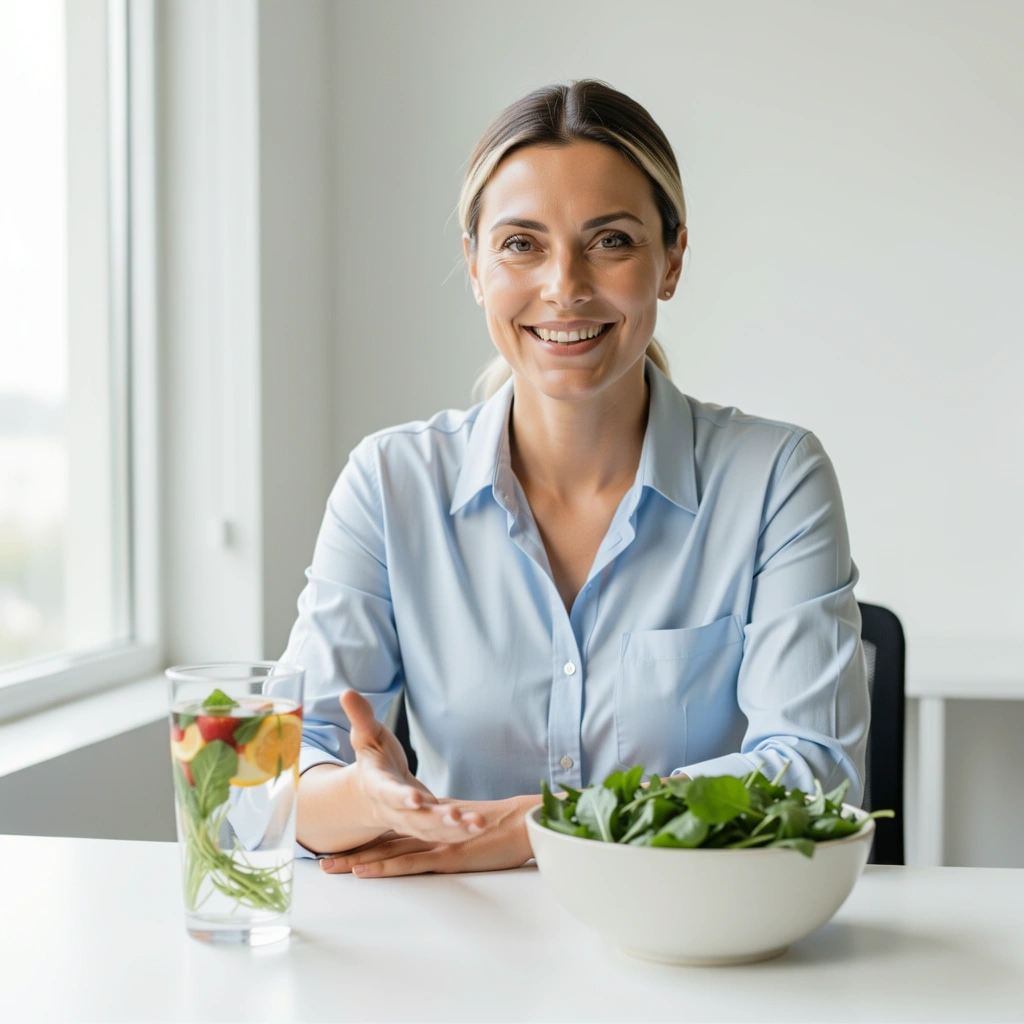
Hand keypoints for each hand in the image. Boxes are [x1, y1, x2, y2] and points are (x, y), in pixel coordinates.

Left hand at [318, 794, 537, 877]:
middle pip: (383, 843)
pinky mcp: (447, 857)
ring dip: (357, 861)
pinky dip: (384, 868)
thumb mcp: (471, 826)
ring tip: (328, 868)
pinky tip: (362, 872)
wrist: (525, 824)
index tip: (342, 847)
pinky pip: (409, 864)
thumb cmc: (505, 828)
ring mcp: (436, 844)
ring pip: (388, 853)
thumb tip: (441, 832)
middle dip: (352, 853)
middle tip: (320, 861)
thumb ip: (452, 828)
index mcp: (433, 825)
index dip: (367, 840)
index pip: (394, 832)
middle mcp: (429, 833)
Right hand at [342, 689, 485, 842]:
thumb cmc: (374, 757)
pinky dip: (461, 833)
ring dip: (454, 830)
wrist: (373, 791)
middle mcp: (393, 809)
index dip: (400, 797)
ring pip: (431, 831)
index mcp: (377, 785)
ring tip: (478, 824)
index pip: (388, 792)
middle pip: (413, 819)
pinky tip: (480, 826)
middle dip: (434, 819)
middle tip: (455, 816)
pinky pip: (443, 834)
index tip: (414, 799)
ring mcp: (410, 822)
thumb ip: (360, 716)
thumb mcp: (366, 734)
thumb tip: (347, 691)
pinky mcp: (426, 826)